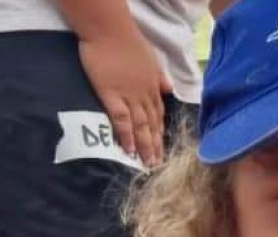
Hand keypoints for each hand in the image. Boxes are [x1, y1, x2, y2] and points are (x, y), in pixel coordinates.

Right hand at [77, 33, 171, 166]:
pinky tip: (128, 149)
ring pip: (141, 126)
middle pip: (153, 125)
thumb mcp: (151, 60)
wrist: (109, 30)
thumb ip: (159, 77)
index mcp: (153, 88)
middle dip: (156, 146)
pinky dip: (126, 135)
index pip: (159, 115)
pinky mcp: (111, 95)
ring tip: (147, 164)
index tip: (162, 148)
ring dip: (145, 146)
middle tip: (158, 165)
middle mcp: (145, 95)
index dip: (160, 133)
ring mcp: (129, 96)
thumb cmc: (127, 42)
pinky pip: (121, 119)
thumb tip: (167, 88)